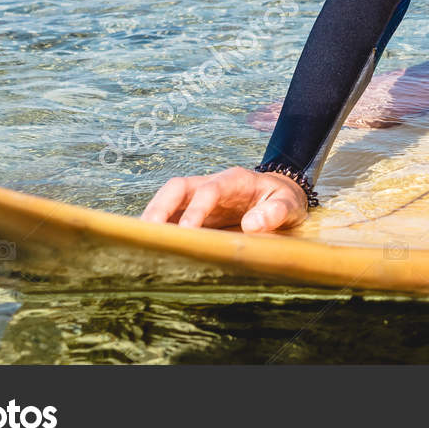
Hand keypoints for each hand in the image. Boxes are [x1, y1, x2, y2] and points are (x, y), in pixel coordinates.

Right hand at [139, 166, 308, 232]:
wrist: (280, 195)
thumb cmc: (282, 199)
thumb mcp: (289, 204)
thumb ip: (275, 212)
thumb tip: (251, 226)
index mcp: (235, 181)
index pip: (209, 190)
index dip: (196, 209)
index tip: (187, 232)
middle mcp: (211, 184)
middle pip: (177, 187)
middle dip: (160, 207)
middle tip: (148, 233)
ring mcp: (199, 197)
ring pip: (168, 199)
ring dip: (152, 217)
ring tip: (140, 242)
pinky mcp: (194, 211)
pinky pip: (170, 215)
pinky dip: (158, 227)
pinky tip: (149, 247)